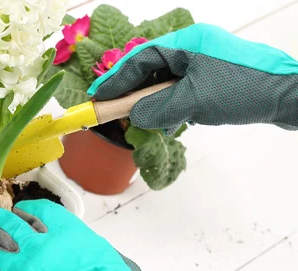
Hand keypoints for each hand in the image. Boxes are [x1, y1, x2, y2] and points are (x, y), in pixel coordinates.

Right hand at [89, 23, 297, 134]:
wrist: (288, 95)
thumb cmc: (243, 90)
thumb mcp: (193, 101)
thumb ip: (156, 108)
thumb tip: (133, 116)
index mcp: (186, 43)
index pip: (140, 59)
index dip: (116, 78)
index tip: (98, 96)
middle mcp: (193, 48)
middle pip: (150, 68)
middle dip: (132, 91)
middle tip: (113, 110)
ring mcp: (204, 62)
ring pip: (165, 81)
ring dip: (152, 101)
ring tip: (140, 120)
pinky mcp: (213, 77)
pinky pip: (180, 89)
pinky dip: (170, 105)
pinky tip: (168, 121)